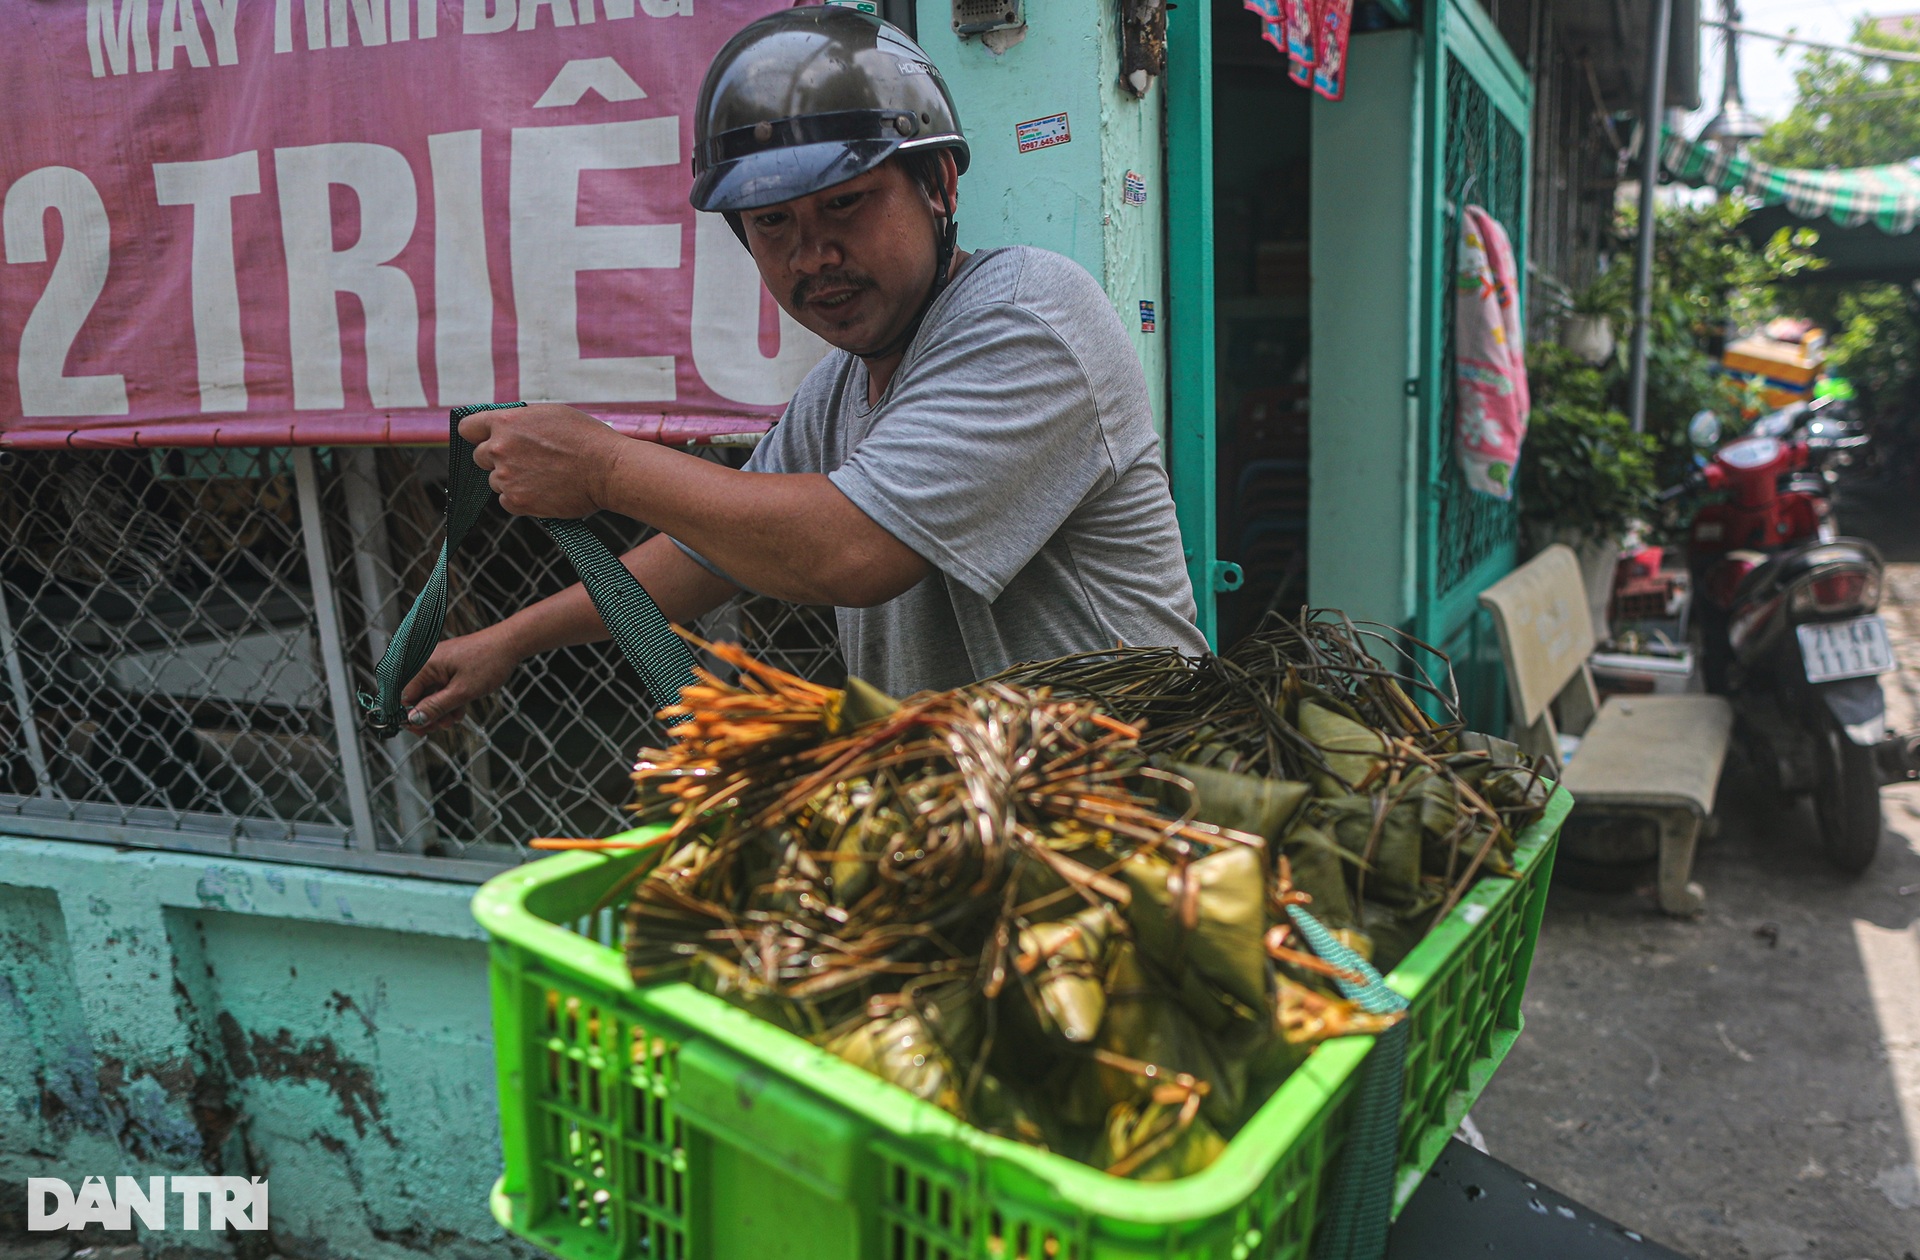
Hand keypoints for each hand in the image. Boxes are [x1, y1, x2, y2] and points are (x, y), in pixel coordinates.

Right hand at [399, 627, 522, 732]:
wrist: (510, 644)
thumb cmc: (488, 662)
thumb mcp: (462, 692)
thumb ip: (436, 707)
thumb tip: (413, 720)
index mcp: (424, 665)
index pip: (404, 696)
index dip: (411, 716)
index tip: (422, 731)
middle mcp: (426, 662)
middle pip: (416, 696)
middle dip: (428, 715)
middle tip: (442, 727)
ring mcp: (438, 664)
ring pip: (430, 694)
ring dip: (440, 711)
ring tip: (454, 720)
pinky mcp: (448, 667)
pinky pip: (441, 688)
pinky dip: (448, 701)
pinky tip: (459, 712)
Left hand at [460, 403, 626, 517]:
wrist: (607, 469)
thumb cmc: (586, 438)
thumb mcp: (550, 414)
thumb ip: (521, 420)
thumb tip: (507, 427)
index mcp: (506, 422)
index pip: (468, 428)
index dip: (478, 435)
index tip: (486, 440)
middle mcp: (499, 448)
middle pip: (479, 457)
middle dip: (498, 459)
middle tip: (526, 461)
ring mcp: (506, 477)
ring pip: (495, 481)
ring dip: (512, 480)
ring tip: (542, 476)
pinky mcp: (517, 501)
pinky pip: (506, 502)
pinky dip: (520, 499)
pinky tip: (543, 490)